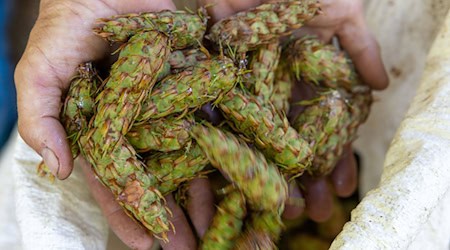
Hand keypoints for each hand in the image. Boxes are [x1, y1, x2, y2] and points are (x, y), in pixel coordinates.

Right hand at [14, 0, 215, 248]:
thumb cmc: (66, 28)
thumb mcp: (40, 72)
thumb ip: (41, 119)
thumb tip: (56, 169)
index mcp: (102, 132)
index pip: (114, 182)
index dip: (127, 214)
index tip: (145, 244)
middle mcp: (138, 126)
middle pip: (157, 178)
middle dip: (171, 215)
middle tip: (188, 249)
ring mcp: (167, 108)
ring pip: (186, 157)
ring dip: (201, 192)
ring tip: (214, 226)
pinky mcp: (192, 85)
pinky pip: (209, 119)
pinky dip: (221, 145)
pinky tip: (234, 174)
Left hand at [198, 0, 388, 221]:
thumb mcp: (341, 11)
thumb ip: (359, 46)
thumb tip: (381, 86)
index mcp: (307, 78)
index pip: (325, 126)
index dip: (335, 157)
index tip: (343, 187)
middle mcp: (277, 88)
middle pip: (293, 140)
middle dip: (305, 178)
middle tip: (314, 212)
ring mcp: (247, 88)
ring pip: (261, 138)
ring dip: (272, 174)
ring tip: (284, 209)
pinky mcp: (217, 82)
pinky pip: (223, 119)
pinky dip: (230, 148)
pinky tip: (241, 180)